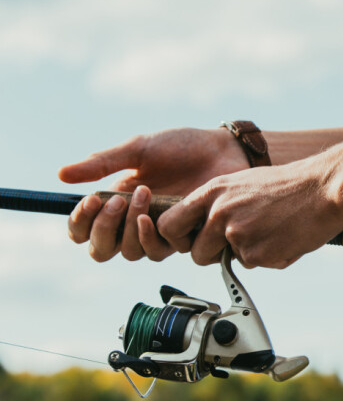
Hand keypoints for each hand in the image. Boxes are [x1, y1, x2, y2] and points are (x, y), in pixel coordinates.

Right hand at [60, 128, 248, 261]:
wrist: (223, 149)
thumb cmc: (182, 147)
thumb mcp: (138, 149)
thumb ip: (102, 163)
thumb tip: (61, 175)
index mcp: (117, 201)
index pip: (85, 230)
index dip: (80, 224)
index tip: (89, 202)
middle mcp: (135, 222)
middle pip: (103, 250)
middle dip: (104, 229)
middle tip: (115, 200)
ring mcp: (161, 231)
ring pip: (133, 253)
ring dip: (130, 228)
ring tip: (145, 194)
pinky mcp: (185, 237)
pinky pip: (162, 250)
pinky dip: (153, 234)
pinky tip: (158, 214)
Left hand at [157, 162, 342, 268]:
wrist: (324, 187)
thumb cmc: (290, 185)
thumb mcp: (243, 183)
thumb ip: (219, 205)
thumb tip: (207, 232)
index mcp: (212, 192)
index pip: (169, 225)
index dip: (181, 238)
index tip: (194, 240)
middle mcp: (219, 213)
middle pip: (197, 254)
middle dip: (215, 256)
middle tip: (241, 242)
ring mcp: (237, 235)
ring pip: (231, 261)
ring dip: (249, 254)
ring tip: (273, 231)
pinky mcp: (257, 254)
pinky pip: (256, 265)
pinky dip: (271, 257)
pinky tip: (286, 237)